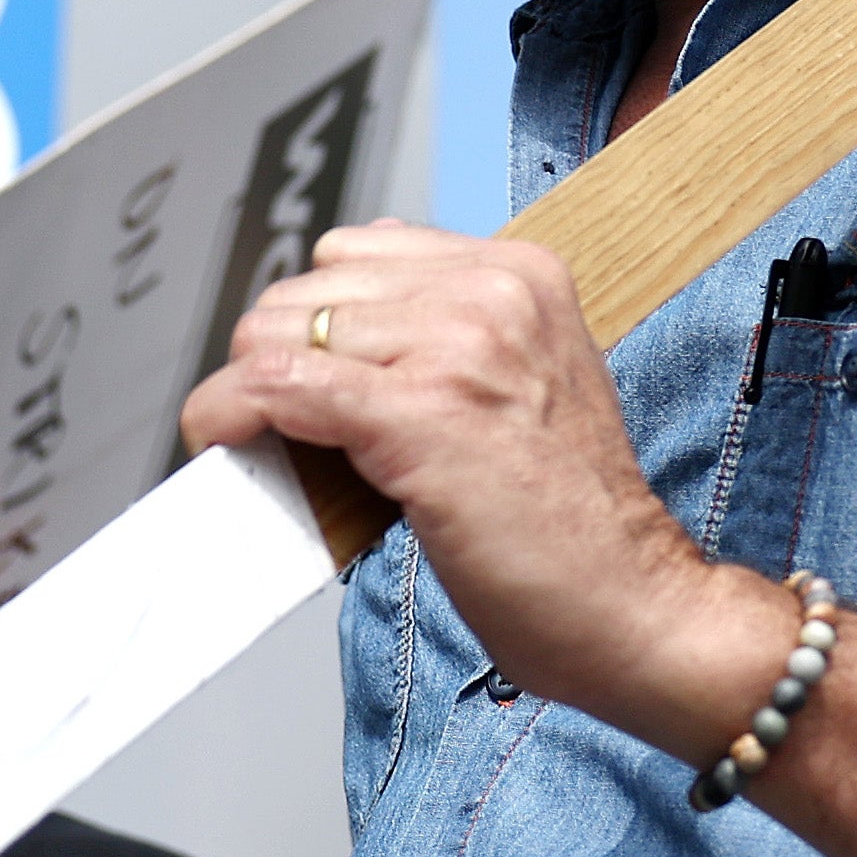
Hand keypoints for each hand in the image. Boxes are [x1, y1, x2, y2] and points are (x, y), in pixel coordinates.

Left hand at [177, 222, 767, 753]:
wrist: (630, 603)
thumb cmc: (574, 523)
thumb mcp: (524, 388)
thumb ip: (445, 341)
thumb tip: (328, 337)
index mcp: (522, 274)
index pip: (358, 254)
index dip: (318, 324)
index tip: (312, 380)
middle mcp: (492, 294)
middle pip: (308, 290)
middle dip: (279, 359)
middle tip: (289, 429)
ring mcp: (458, 349)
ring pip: (279, 332)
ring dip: (251, 393)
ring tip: (272, 447)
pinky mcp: (420, 414)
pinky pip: (277, 384)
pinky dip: (232, 412)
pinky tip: (227, 438)